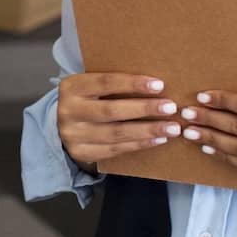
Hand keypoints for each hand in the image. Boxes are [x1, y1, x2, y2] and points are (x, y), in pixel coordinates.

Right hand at [56, 72, 182, 172]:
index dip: (133, 84)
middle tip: (171, 108)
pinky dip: (140, 144)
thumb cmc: (88, 99)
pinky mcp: (81, 153)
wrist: (64, 125)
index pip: (105, 83)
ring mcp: (73, 135)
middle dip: (144, 109)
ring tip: (172, 127)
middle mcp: (68, 111)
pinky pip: (115, 149)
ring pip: (116, 133)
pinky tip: (158, 139)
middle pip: (111, 110)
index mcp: (72, 87)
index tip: (159, 85)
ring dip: (148, 130)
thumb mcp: (92, 86)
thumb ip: (114, 84)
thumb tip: (156, 84)